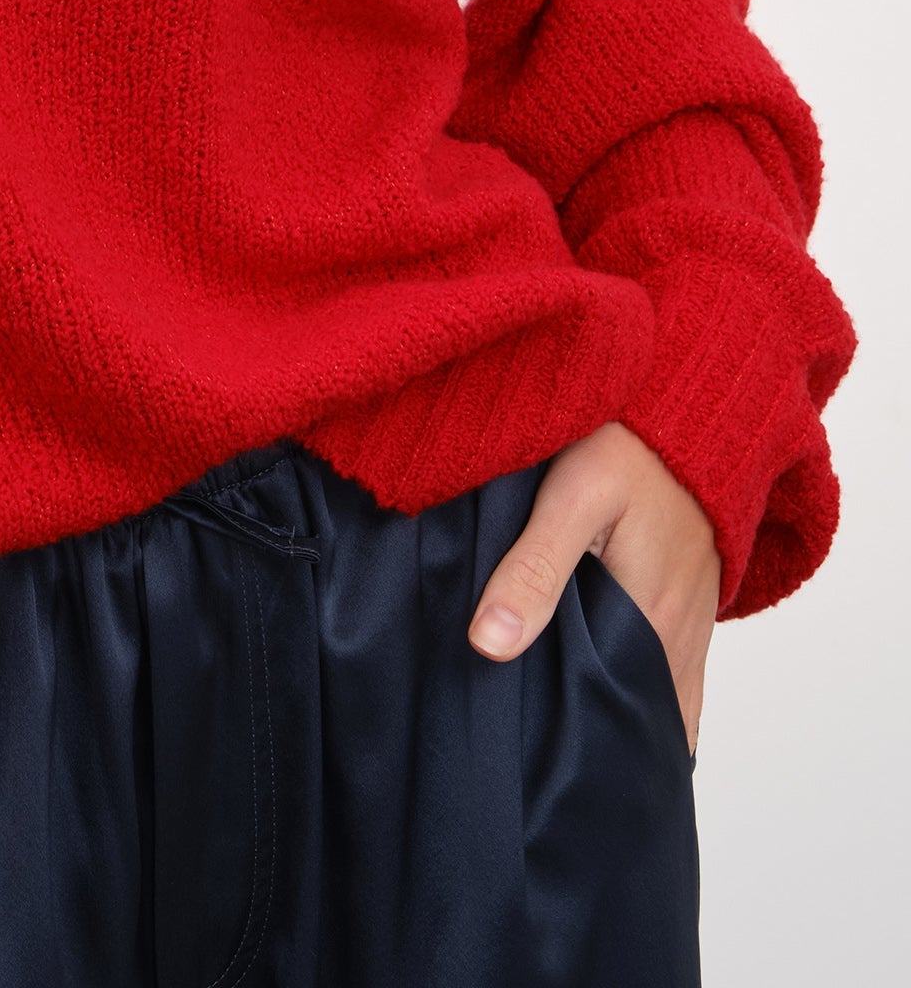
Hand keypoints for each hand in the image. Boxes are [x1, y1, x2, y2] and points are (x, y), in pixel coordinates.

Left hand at [468, 421, 719, 754]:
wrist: (694, 404)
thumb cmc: (632, 447)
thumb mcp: (572, 498)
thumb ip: (533, 569)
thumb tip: (489, 646)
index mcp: (651, 625)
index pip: (616, 716)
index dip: (581, 748)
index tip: (537, 778)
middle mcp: (679, 636)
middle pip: (633, 711)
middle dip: (594, 742)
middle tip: (540, 775)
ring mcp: (689, 620)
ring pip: (652, 695)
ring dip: (617, 716)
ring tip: (565, 752)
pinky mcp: (687, 599)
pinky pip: (670, 670)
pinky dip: (641, 691)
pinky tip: (604, 701)